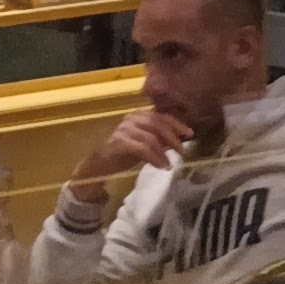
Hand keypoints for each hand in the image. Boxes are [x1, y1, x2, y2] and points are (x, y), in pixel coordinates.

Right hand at [63, 104, 189, 210]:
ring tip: (170, 164)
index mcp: (138, 116)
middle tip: (183, 151)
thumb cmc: (119, 155)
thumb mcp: (142, 146)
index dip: (177, 124)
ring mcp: (123, 129)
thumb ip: (158, 140)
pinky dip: (154, 157)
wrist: (94, 167)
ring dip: (164, 152)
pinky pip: (142, 148)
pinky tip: (161, 166)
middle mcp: (131, 119)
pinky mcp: (118, 142)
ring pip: (151, 137)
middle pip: (158, 124)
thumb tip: (178, 140)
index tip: (190, 134)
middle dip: (173, 137)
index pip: (161, 116)